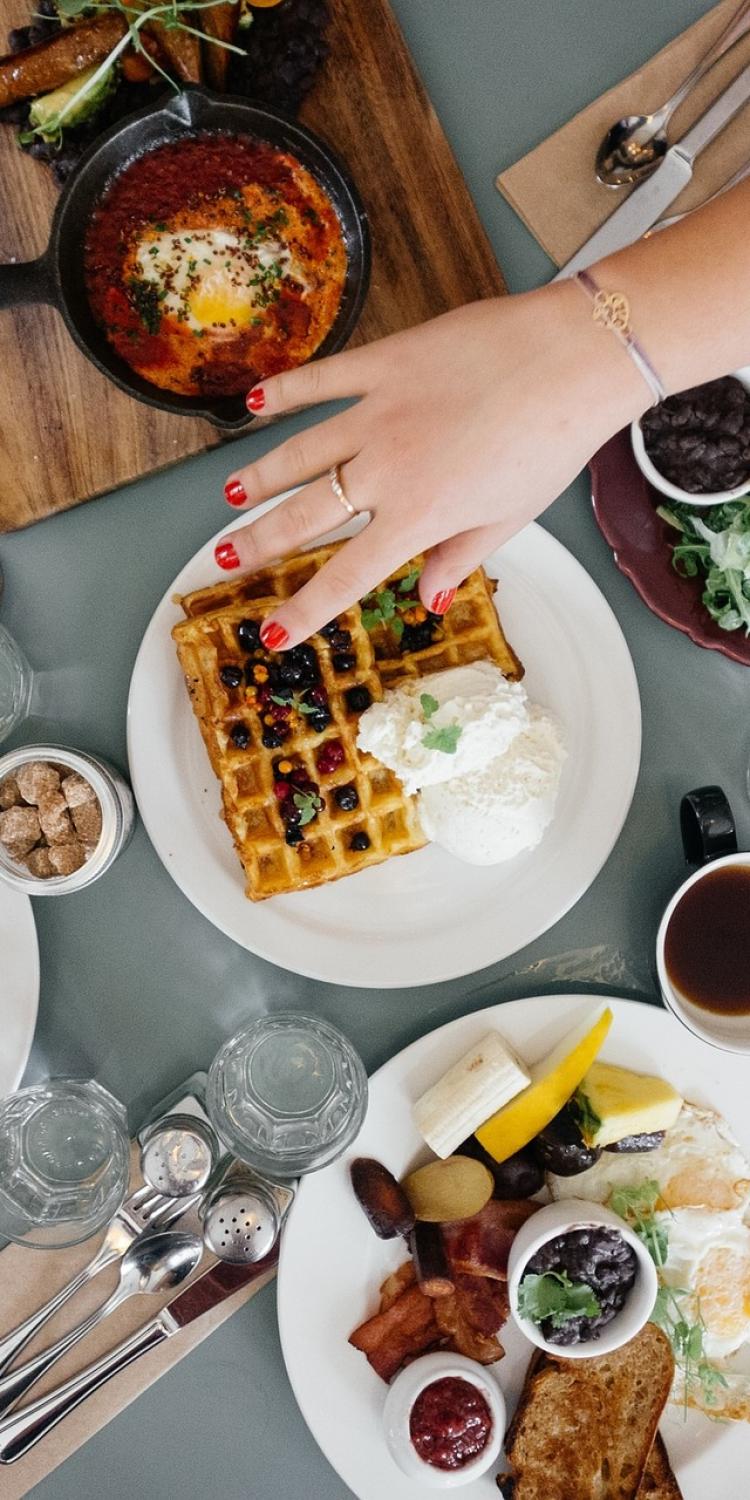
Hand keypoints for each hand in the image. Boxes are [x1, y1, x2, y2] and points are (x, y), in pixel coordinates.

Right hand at [219, 284, 643, 647]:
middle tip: (226, 558)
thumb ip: (461, 557)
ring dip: (259, 476)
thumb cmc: (552, 442)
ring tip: (229, 495)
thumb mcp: (511, 518)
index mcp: (418, 517)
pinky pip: (322, 381)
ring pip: (299, 451)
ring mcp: (377, 413)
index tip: (273, 634)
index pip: (346, 575)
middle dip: (260, 542)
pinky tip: (255, 403)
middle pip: (304, 515)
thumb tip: (430, 600)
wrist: (571, 359)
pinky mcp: (385, 363)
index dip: (305, 610)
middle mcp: (384, 471)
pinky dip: (285, 391)